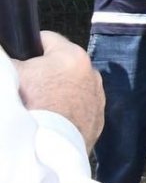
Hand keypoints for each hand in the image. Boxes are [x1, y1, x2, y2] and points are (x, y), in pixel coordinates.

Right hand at [14, 31, 104, 152]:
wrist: (47, 144)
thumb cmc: (31, 104)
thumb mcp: (13, 73)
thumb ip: (11, 61)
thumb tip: (10, 59)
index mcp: (72, 55)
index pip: (48, 39)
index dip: (30, 46)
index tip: (22, 55)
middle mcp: (92, 73)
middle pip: (61, 65)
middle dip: (44, 72)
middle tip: (27, 85)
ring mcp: (97, 97)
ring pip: (72, 87)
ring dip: (58, 92)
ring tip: (39, 104)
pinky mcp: (97, 119)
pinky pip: (79, 108)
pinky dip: (67, 110)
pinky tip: (51, 118)